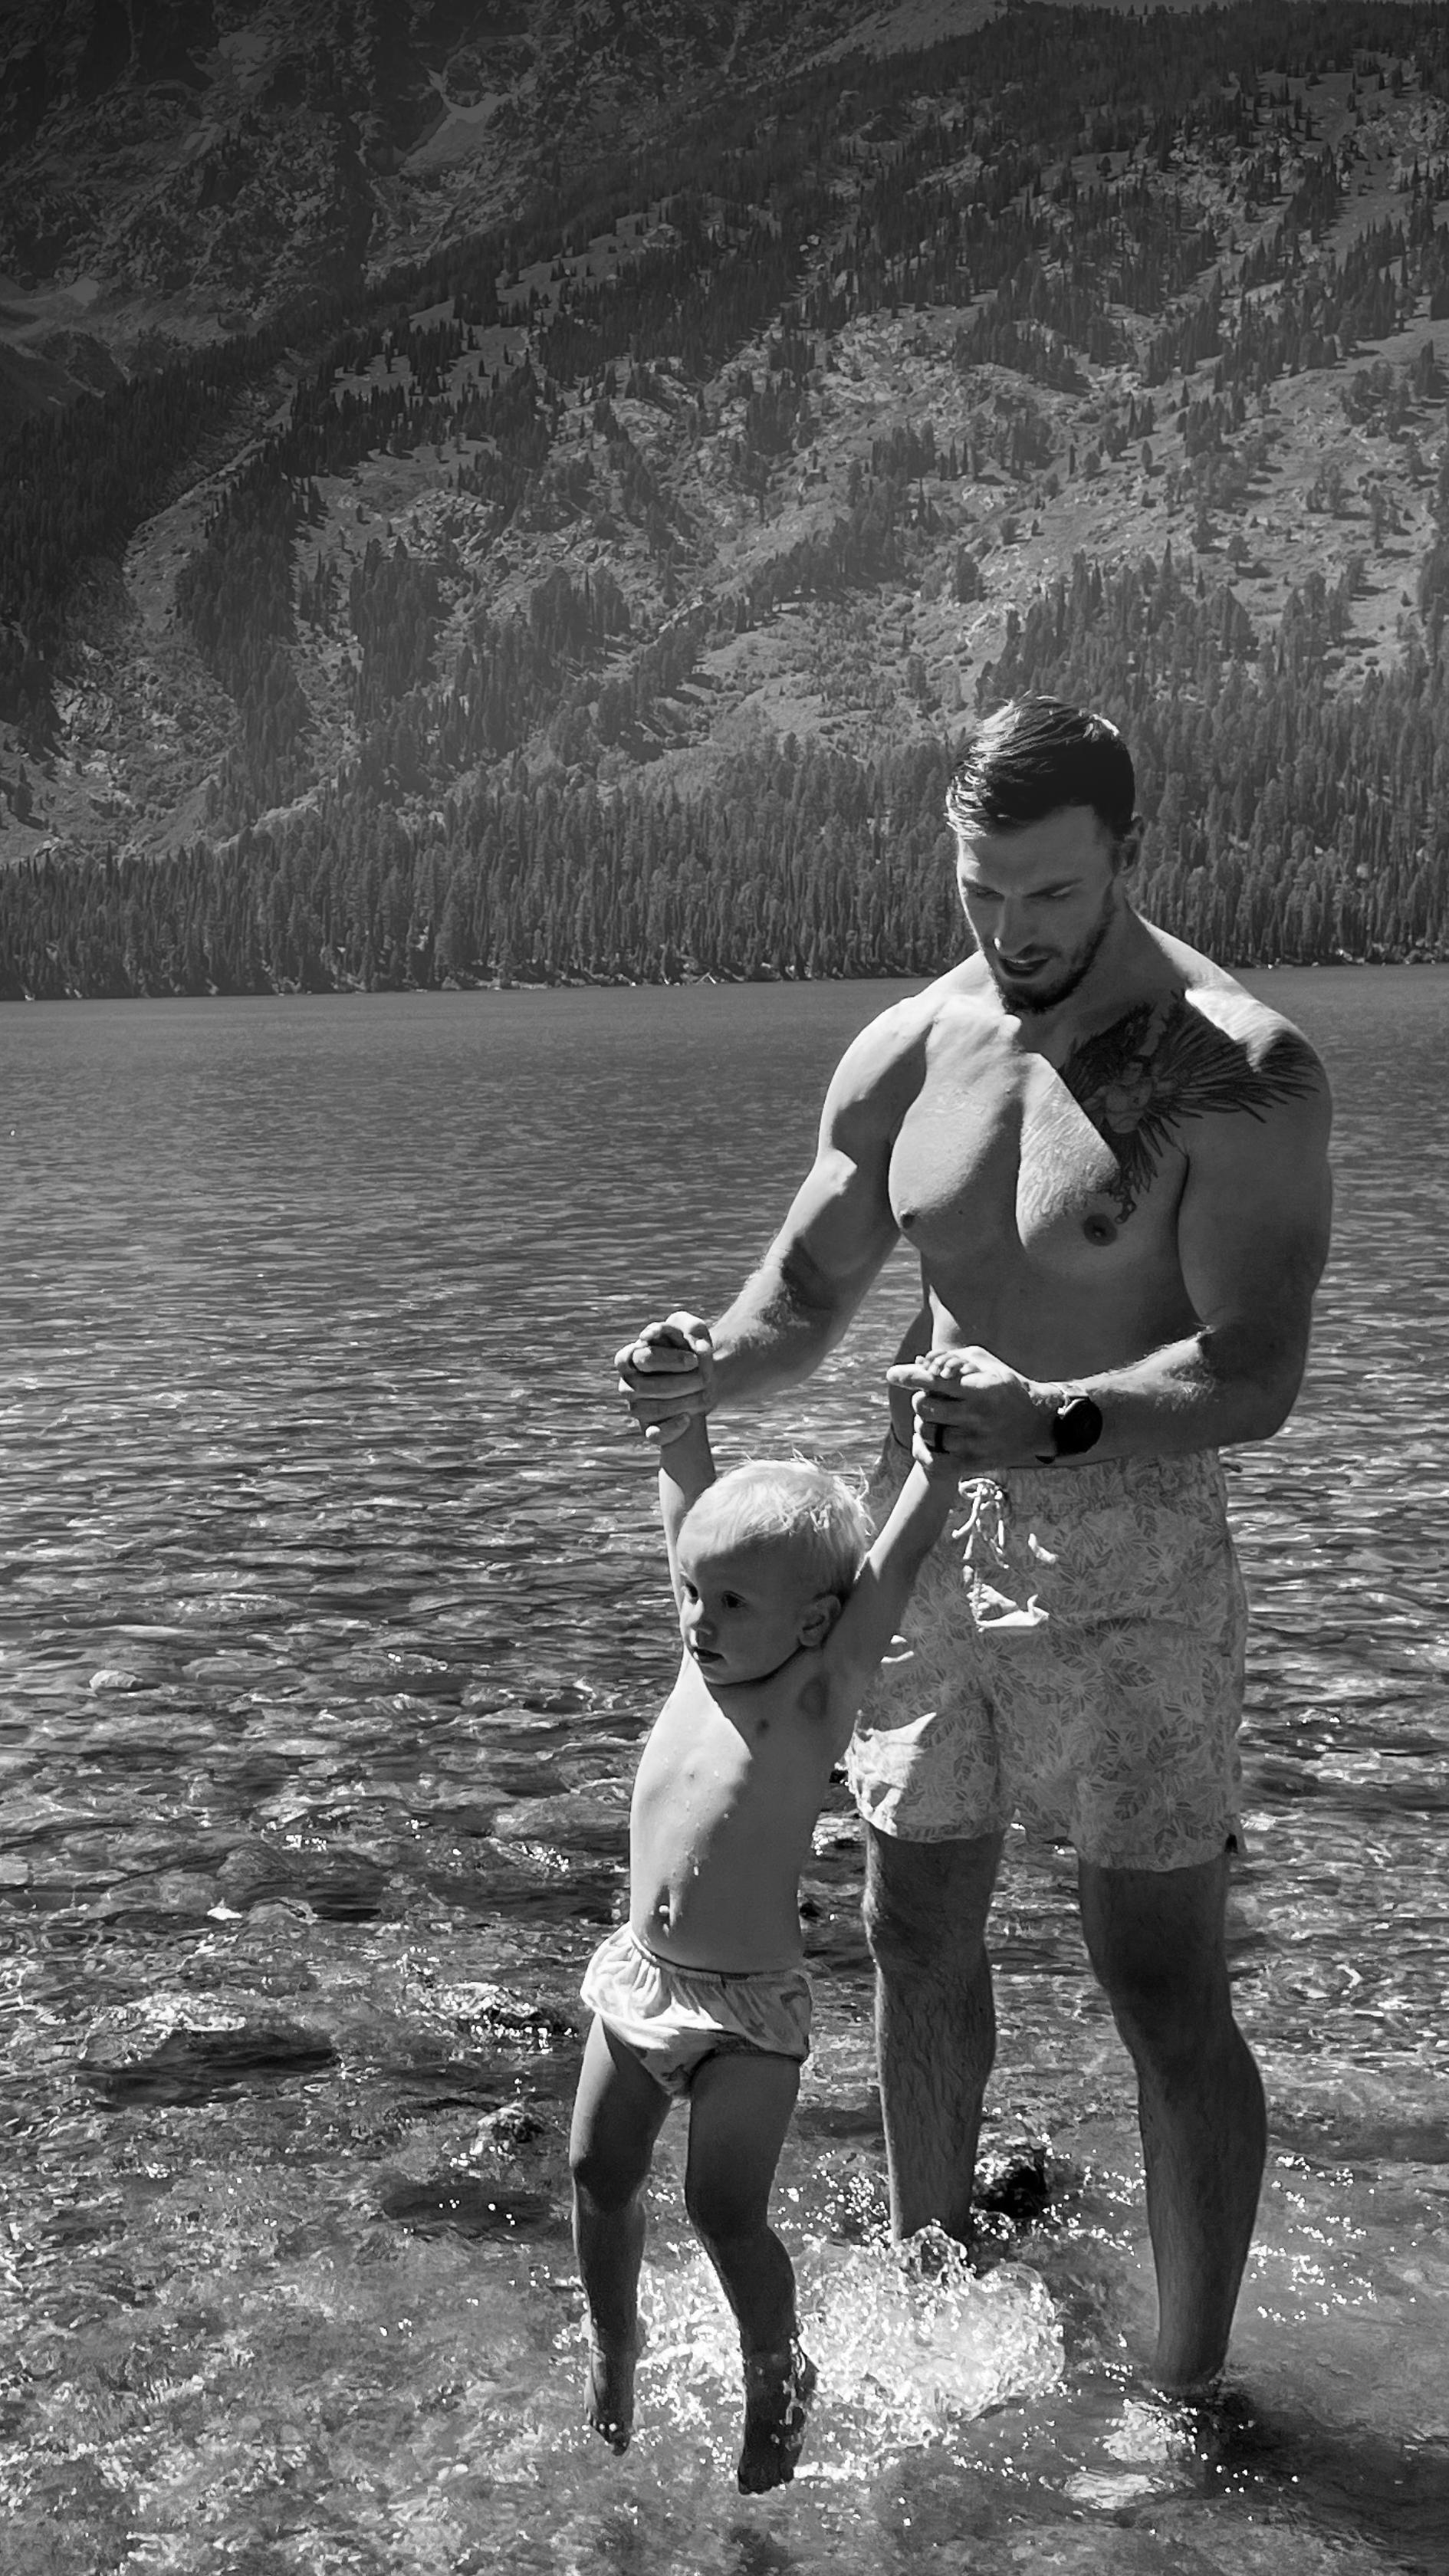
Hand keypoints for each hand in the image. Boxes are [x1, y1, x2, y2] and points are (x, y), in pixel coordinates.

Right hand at [616, 1310, 714, 1446]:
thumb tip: (655, 1334)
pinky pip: (653, 1434)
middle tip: (703, 1377)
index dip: (666, 1360)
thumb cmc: (694, 1348)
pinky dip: (670, 1429)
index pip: (637, 1359)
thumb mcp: (696, 1330)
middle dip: (675, 1382)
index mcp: (631, 1356)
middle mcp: (628, 1383)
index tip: (694, 1360)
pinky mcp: (650, 1426)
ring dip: (677, 1403)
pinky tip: (687, 1419)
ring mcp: (637, 1406)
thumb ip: (684, 1325)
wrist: (707, 1378)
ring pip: (644, 1410)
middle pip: (640, 1386)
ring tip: (702, 1395)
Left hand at [888, 1345, 1049, 1474]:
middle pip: (925, 1406)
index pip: (937, 1381)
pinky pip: (932, 1462)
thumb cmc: (1006, 1387)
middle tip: (930, 1397)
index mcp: (982, 1389)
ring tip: (937, 1418)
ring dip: (924, 1423)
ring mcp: (975, 1443)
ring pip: (926, 1432)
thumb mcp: (987, 1365)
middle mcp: (978, 1417)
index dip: (911, 1376)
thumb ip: (952, 1360)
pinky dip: (923, 1451)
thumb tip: (917, 1362)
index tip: (893, 1374)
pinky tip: (928, 1441)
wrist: (1037, 1424)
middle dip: (921, 1398)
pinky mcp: (973, 1464)